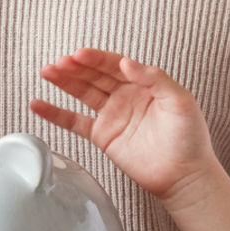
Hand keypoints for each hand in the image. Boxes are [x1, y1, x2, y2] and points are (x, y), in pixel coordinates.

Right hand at [31, 48, 216, 200]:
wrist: (185, 175)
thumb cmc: (190, 138)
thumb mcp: (180, 101)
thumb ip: (155, 79)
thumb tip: (127, 62)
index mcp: (143, 83)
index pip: (114, 64)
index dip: (96, 59)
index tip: (80, 55)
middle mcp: (125, 95)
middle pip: (94, 75)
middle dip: (75, 67)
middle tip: (59, 63)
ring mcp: (112, 115)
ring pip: (82, 92)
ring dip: (64, 81)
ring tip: (47, 72)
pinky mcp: (103, 136)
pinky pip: (74, 122)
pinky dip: (56, 114)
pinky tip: (39, 104)